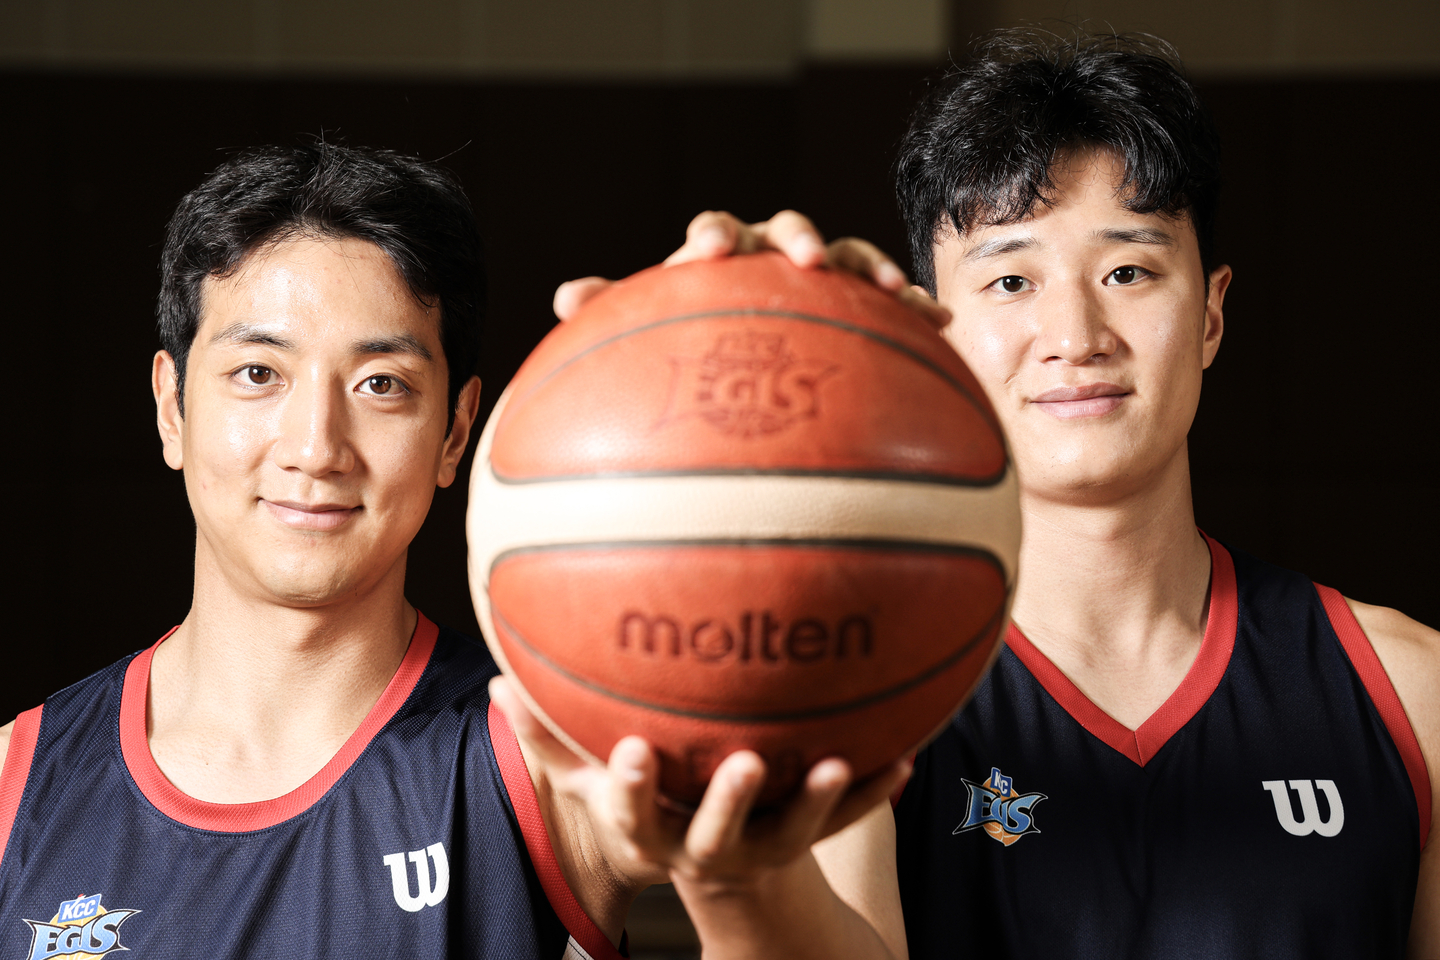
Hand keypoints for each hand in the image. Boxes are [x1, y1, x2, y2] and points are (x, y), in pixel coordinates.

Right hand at [488, 674, 908, 889]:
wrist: (721, 875)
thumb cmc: (651, 809)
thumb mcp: (592, 781)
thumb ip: (550, 736)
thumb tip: (499, 679)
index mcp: (652, 835)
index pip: (633, 816)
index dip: (631, 787)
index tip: (633, 748)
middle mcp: (706, 849)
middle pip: (716, 833)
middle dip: (731, 801)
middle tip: (750, 761)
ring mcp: (760, 851)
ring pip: (792, 835)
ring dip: (818, 801)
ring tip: (841, 763)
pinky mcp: (806, 845)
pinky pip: (846, 825)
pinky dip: (874, 794)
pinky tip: (905, 757)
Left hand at [552, 209, 949, 330]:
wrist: (754, 348)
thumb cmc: (699, 335)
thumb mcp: (659, 329)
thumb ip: (615, 312)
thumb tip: (566, 297)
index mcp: (725, 253)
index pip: (717, 230)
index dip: (713, 235)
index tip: (707, 252)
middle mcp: (775, 254)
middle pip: (789, 229)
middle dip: (797, 237)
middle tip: (800, 257)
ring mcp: (823, 275)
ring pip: (848, 257)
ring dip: (866, 266)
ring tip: (885, 286)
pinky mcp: (863, 303)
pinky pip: (892, 302)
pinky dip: (912, 307)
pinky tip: (935, 323)